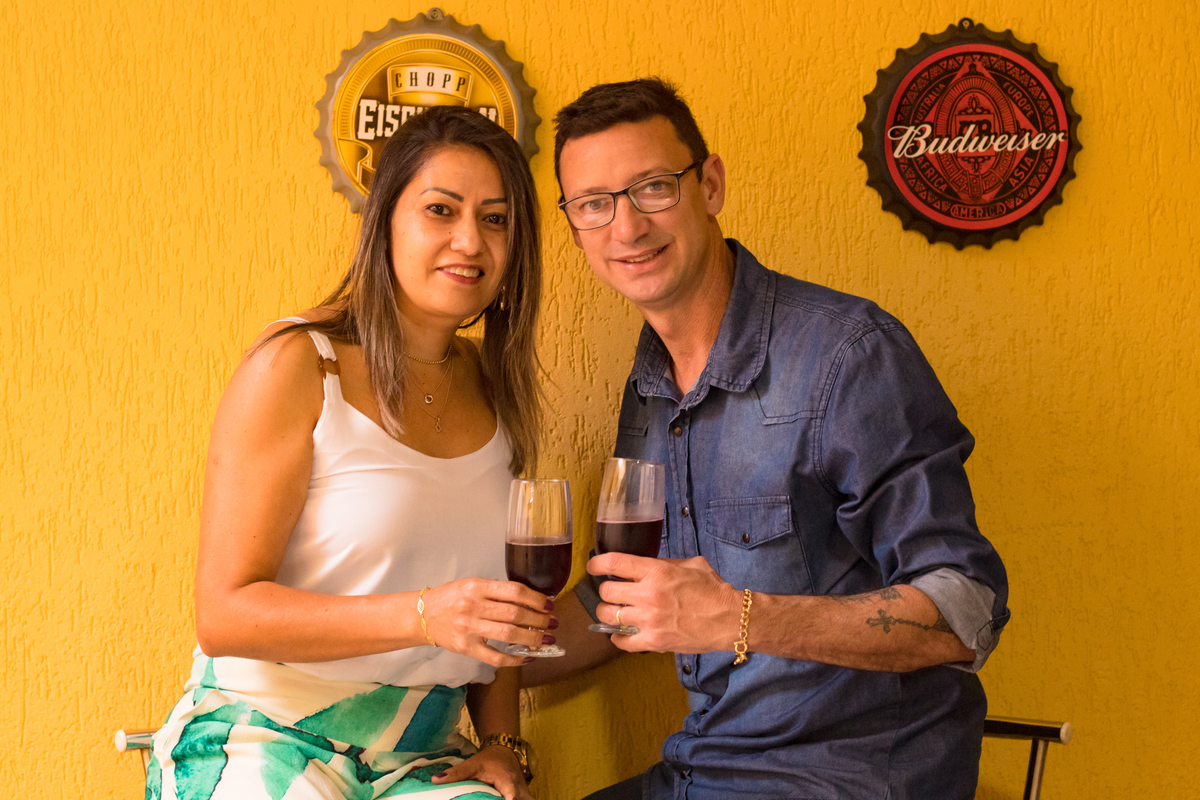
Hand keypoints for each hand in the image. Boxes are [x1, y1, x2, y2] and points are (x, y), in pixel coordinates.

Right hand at [422, 578, 554, 667]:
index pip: (514, 591)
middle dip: (539, 620)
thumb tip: (530, 599)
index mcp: (477, 587)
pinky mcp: (466, 648)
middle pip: (515, 614)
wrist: (423, 615)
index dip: (536, 599)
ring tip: (547, 639)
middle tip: (553, 623)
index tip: (549, 605)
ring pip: (508, 634)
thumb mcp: (472, 584)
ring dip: (533, 638)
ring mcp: (469, 629)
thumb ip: (497, 590)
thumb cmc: (450, 597)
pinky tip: (528, 657)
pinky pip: (494, 656)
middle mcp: (473, 607)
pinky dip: (514, 659)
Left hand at [430, 745, 531, 799]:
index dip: (511, 797)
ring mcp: (524, 792)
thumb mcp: (472, 764)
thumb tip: (435, 780)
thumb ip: (456, 773)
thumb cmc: (488, 760)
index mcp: (505, 778)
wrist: (505, 751)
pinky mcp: (525, 797)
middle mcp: (518, 787)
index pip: (510, 790)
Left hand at [587, 553, 740, 653]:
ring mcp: (650, 620)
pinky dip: (617, 638)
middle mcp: (649, 595)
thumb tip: (645, 567)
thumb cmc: (714, 590)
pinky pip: (622, 642)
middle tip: (611, 593)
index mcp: (657, 572)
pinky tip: (620, 634)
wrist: (731, 619)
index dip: (598, 564)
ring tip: (613, 612)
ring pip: (609, 617)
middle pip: (607, 592)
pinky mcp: (654, 642)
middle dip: (606, 591)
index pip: (614, 563)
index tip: (594, 567)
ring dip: (608, 613)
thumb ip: (665, 563)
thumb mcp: (691, 564)